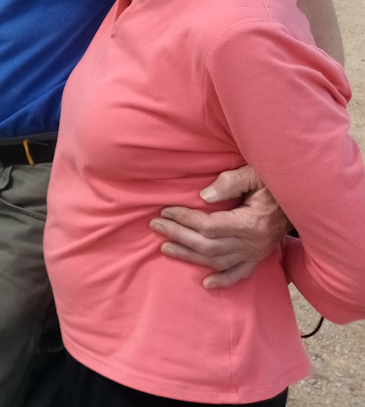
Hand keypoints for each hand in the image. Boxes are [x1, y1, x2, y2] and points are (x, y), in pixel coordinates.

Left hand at [149, 166, 290, 289]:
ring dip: (190, 256)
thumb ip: (229, 183)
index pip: (210, 226)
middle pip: (209, 245)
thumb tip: (203, 197)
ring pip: (218, 261)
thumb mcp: (254, 173)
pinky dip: (224, 281)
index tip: (165, 211)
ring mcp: (257, 253)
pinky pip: (241, 274)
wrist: (303, 198)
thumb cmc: (274, 181)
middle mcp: (254, 243)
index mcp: (253, 223)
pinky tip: (206, 284)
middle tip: (155, 226)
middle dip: (179, 236)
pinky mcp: (259, 258)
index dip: (185, 219)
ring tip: (166, 248)